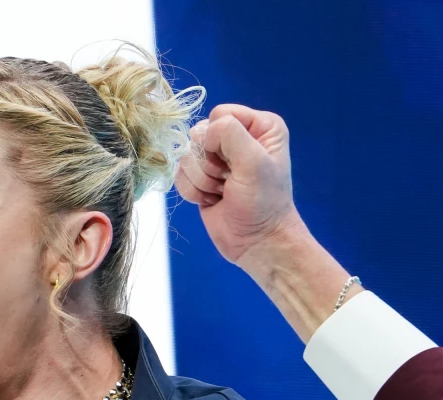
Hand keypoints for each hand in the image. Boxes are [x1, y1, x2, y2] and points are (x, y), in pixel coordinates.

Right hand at [174, 104, 302, 270]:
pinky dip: (194, 192)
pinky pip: (180, 175)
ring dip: (203, 181)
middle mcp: (237, 138)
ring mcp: (216, 159)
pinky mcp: (200, 179)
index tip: (237, 162)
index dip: (219, 139)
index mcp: (259, 126)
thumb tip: (203, 133)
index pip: (219, 114)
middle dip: (210, 163)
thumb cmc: (263, 202)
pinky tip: (213, 201)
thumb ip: (230, 134)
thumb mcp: (254, 161)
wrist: (257, 242)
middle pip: (198, 134)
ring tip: (224, 192)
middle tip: (230, 181)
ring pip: (186, 156)